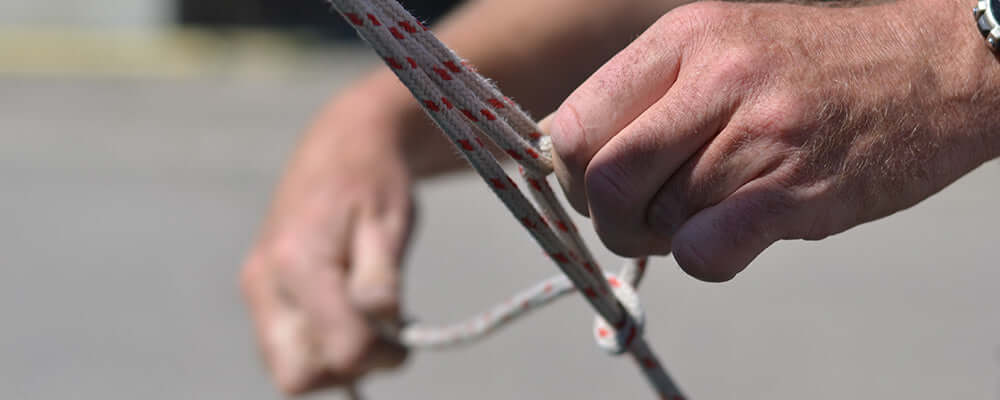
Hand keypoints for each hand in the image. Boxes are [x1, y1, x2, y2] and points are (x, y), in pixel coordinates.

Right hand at [240, 92, 412, 393]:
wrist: (341, 144)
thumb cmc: (374, 180)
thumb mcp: (390, 222)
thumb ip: (381, 277)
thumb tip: (382, 326)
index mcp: (297, 262)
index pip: (339, 350)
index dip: (381, 356)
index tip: (405, 338)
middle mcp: (264, 282)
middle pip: (297, 376)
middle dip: (347, 369)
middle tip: (383, 337)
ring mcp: (257, 289)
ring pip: (288, 368)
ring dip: (333, 360)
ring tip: (367, 319)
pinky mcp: (260, 293)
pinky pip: (285, 348)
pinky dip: (319, 346)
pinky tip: (348, 314)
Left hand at [549, 0, 999, 281]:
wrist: (937, 66)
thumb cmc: (815, 66)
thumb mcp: (722, 45)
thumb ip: (648, 97)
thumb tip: (574, 163)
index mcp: (684, 38)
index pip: (575, 123)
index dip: (569, 172)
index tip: (591, 187)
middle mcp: (717, 77)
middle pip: (605, 178)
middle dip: (607, 218)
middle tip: (636, 221)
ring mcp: (761, 133)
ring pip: (659, 219)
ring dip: (669, 234)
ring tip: (711, 208)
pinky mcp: (798, 190)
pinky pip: (704, 251)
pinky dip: (704, 257)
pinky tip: (734, 234)